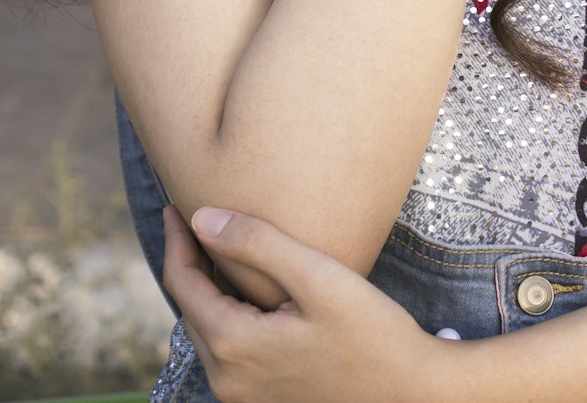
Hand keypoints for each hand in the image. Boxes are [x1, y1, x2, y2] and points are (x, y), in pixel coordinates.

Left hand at [163, 204, 447, 402]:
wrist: (410, 393)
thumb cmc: (372, 332)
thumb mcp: (318, 276)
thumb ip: (257, 243)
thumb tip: (200, 218)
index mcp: (234, 347)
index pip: (183, 284)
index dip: (177, 239)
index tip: (176, 203)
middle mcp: (228, 381)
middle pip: (190, 309)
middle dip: (188, 262)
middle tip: (192, 218)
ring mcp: (244, 398)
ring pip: (207, 331)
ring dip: (205, 289)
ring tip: (214, 248)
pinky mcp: (263, 402)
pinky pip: (227, 351)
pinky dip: (225, 315)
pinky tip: (245, 291)